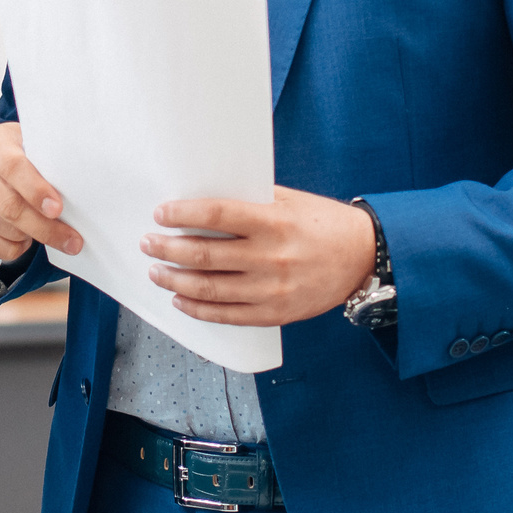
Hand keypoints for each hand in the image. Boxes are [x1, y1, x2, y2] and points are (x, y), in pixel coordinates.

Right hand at [0, 121, 82, 260]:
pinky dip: (15, 248)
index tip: (57, 209)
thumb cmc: (24, 156)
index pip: (12, 167)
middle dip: (44, 227)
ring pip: (3, 229)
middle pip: (8, 206)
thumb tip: (77, 192)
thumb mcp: (35, 148)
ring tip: (47, 229)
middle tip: (72, 240)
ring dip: (32, 236)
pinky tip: (25, 237)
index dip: (36, 190)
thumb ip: (49, 164)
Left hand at [142, 186, 372, 326]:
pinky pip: (227, 316)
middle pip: (204, 255)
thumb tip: (203, 197)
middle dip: (167, 250)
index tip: (160, 214)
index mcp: (274, 221)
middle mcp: (271, 257)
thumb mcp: (289, 201)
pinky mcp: (276, 313)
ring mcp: (272, 289)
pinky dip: (197, 309)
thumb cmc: (322, 224)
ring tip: (156, 271)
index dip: (182, 214)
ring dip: (174, 280)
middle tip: (148, 243)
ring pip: (209, 289)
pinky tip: (181, 299)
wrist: (364, 257)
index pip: (216, 214)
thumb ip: (249, 200)